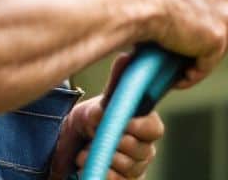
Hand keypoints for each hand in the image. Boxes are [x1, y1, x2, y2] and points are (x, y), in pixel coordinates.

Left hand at [49, 55, 163, 179]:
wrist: (73, 144)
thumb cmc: (93, 119)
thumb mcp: (101, 99)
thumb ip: (116, 83)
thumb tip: (126, 58)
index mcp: (145, 125)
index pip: (155, 129)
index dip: (139, 127)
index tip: (122, 121)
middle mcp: (144, 148)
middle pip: (141, 150)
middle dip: (117, 141)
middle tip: (98, 134)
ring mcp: (135, 168)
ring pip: (127, 166)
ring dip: (103, 156)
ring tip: (86, 148)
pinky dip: (101, 172)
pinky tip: (87, 162)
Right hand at [136, 0, 227, 86]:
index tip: (225, 16)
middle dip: (217, 34)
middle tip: (194, 44)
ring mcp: (226, 16)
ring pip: (223, 46)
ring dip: (204, 57)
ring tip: (183, 65)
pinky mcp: (216, 39)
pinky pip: (208, 64)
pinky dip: (194, 73)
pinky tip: (180, 77)